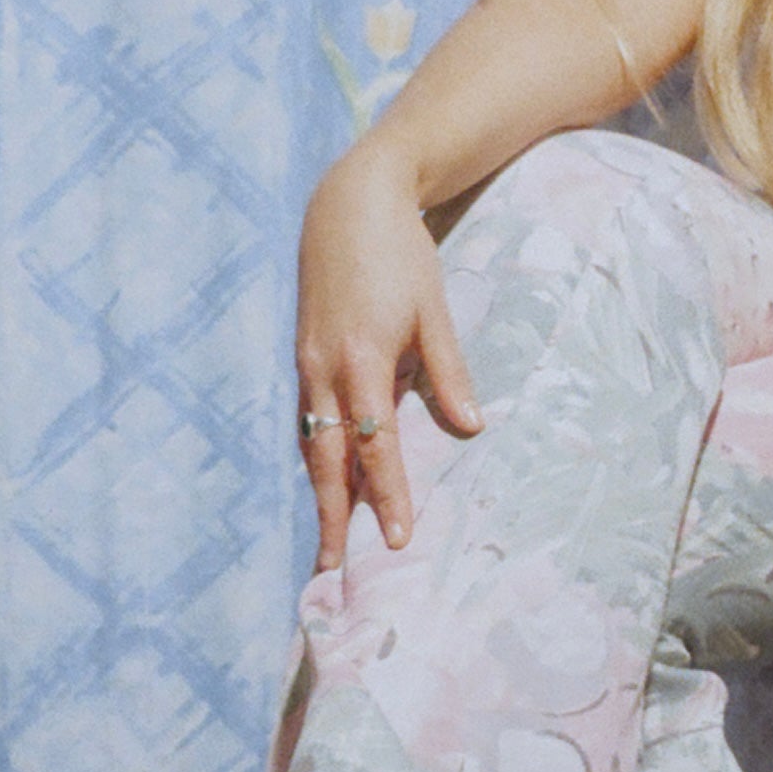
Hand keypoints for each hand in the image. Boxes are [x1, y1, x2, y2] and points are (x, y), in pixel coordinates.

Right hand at [296, 141, 482, 565]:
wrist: (349, 201)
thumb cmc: (400, 252)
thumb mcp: (431, 309)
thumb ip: (447, 371)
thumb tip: (471, 430)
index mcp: (361, 358)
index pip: (377, 444)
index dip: (388, 494)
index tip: (398, 538)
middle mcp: (324, 368)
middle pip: (328, 459)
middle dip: (331, 516)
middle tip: (332, 570)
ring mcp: (305, 363)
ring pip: (311, 443)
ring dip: (318, 494)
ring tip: (326, 541)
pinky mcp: (300, 355)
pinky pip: (306, 418)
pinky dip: (314, 456)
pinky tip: (323, 483)